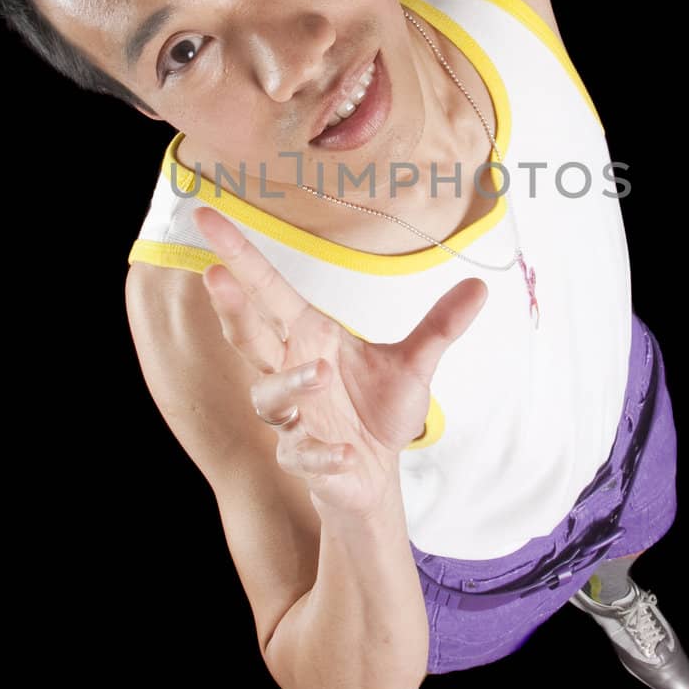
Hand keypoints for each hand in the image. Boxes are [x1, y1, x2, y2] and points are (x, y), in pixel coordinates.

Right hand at [192, 204, 487, 518]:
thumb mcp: (415, 363)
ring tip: (322, 373)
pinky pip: (302, 454)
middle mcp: (289, 369)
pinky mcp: (302, 457)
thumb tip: (480, 286)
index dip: (237, 253)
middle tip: (216, 276)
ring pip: (271, 394)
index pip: (266, 289)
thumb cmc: (378, 410)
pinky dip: (320, 454)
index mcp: (307, 335)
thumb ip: (440, 325)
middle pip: (247, 335)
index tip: (207, 215)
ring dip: (292, 383)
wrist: (375, 473)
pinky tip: (345, 454)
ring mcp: (291, 416)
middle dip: (231, 307)